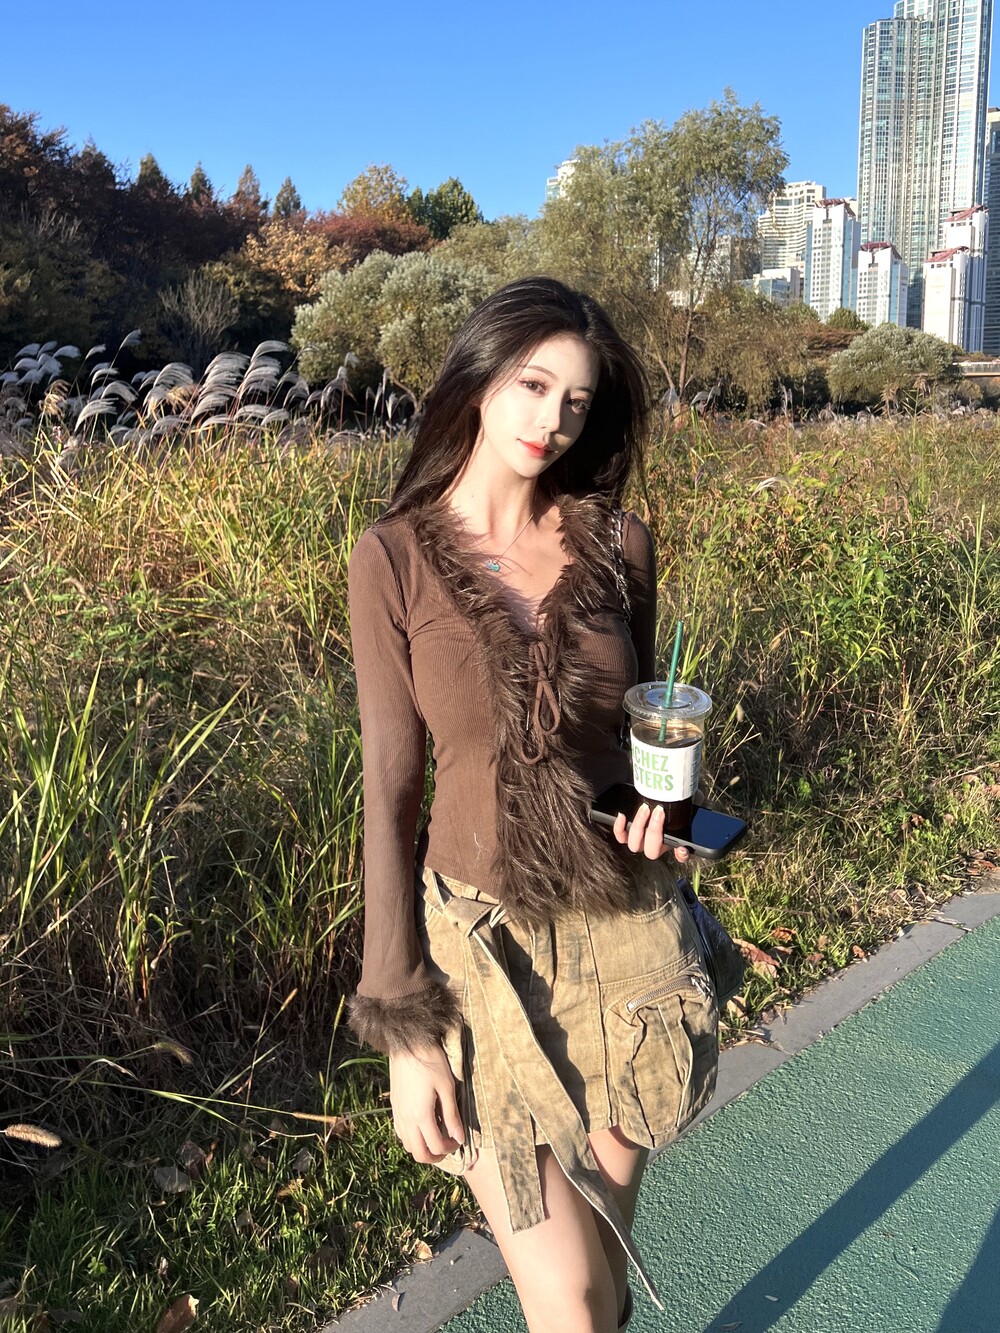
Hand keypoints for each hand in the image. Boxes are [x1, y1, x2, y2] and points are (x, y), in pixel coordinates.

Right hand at [388, 1043, 464, 1163]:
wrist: (408, 1044)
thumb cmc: (431, 1061)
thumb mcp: (447, 1087)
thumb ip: (452, 1114)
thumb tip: (459, 1137)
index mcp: (421, 1115)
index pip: (435, 1146)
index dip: (450, 1148)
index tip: (458, 1139)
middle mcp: (406, 1119)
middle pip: (419, 1153)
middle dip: (434, 1156)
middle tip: (447, 1147)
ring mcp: (397, 1113)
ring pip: (408, 1145)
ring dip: (422, 1148)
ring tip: (436, 1138)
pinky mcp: (393, 1106)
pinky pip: (401, 1133)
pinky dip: (412, 1138)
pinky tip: (422, 1127)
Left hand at [613, 802, 690, 863]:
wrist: (655, 800)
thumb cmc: (668, 806)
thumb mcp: (682, 808)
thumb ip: (687, 812)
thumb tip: (691, 822)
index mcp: (670, 844)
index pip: (679, 856)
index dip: (680, 855)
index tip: (682, 848)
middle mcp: (654, 846)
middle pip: (652, 850)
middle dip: (655, 830)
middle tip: (659, 812)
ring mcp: (639, 842)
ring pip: (634, 844)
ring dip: (639, 826)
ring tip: (645, 809)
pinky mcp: (627, 836)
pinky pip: (621, 837)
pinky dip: (619, 828)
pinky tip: (622, 816)